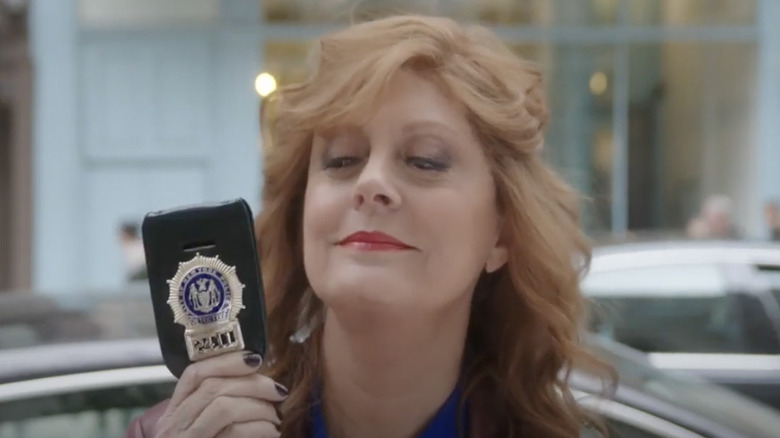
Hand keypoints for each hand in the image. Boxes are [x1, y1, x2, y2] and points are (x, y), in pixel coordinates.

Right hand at [154, 351, 287, 437]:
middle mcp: (172, 428)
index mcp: (173, 415)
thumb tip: (257, 378)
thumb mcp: (207, 430)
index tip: (256, 359)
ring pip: (223, 406)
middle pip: (213, 387)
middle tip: (278, 391)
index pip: (194, 374)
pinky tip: (271, 433)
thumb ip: (220, 407)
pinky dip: (259, 429)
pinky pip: (234, 433)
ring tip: (274, 418)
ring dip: (258, 407)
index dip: (226, 361)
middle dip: (253, 383)